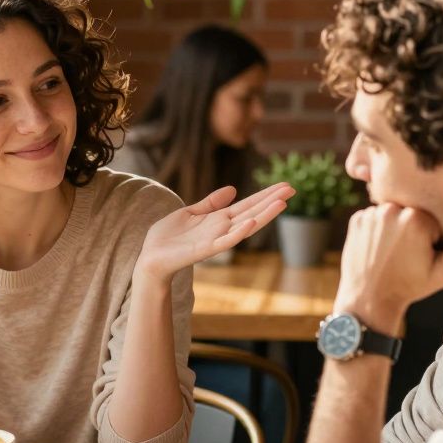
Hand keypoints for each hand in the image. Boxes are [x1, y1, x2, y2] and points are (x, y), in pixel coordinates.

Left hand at [136, 183, 294, 280]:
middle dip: (271, 201)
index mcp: (218, 220)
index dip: (265, 195)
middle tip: (292, 189)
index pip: (248, 205)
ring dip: (264, 215)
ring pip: (245, 226)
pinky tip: (252, 222)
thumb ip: (211, 203)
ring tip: (281, 203)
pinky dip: (239, 232)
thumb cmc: (168, 237)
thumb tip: (233, 189)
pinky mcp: (204, 250)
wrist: (150, 257)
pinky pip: (226, 242)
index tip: (284, 186)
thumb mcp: (191, 212)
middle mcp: (221, 229)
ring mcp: (215, 240)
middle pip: (252, 212)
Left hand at [335, 204, 442, 334]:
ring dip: (396, 228)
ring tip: (392, 253)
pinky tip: (379, 249)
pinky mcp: (357, 219)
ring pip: (394, 214)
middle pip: (413, 213)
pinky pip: (375, 217)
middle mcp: (392, 209)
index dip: (432, 238)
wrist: (369, 299)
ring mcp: (371, 213)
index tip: (423, 255)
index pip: (434, 220)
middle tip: (407, 255)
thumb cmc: (410, 287)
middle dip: (414, 230)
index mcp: (416, 218)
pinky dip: (379, 229)